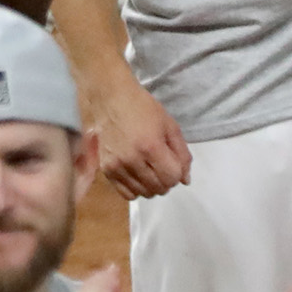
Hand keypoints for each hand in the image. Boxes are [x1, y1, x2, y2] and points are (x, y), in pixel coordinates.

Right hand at [91, 73, 190, 198]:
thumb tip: (185, 180)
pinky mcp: (105, 169)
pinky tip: (137, 176)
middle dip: (166, 180)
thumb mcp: (169, 125)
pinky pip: (125, 193)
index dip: (177, 173)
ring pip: (143, 193)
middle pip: (158, 188)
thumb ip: (182, 154)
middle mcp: (132, 160)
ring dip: (152, 185)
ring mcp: (116, 166)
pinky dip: (136, 189)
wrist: (110, 98)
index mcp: (150, 146)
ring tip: (150, 170)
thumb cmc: (141, 107)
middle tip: (162, 166)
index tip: (173, 163)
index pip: (172, 178)